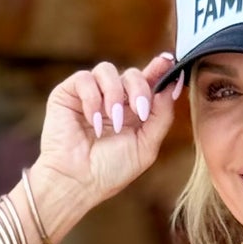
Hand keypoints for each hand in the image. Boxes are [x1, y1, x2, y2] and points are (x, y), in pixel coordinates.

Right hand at [34, 51, 181, 209]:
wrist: (78, 182)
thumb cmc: (110, 171)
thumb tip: (173, 85)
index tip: (169, 61)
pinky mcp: (69, 93)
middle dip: (140, 89)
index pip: (147, 83)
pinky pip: (85, 78)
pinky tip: (93, 122)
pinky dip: (92, 99)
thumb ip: (161, 116)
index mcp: (132, 112)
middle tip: (141, 111)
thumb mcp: (146, 146)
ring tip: (113, 121)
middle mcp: (112, 100)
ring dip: (114, 95)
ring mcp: (90, 95)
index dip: (158, 69)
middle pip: (132, 74)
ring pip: (107, 70)